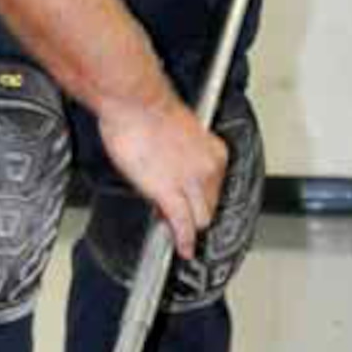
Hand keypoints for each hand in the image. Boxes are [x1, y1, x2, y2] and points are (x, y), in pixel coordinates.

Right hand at [97, 92, 228, 260]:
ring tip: (175, 230)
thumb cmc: (148, 108)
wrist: (135, 102)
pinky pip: (183, 225)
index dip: (199, 195)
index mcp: (214, 151)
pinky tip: (182, 250)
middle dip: (194, 211)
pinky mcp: (169, 194)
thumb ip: (179, 153)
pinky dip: (183, 241)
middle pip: (211, 205)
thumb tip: (170, 167)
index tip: (189, 199)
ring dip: (188, 226)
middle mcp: (209, 169)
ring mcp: (191, 184)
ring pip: (200, 218)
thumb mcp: (177, 131)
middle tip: (175, 214)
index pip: (216, 186)